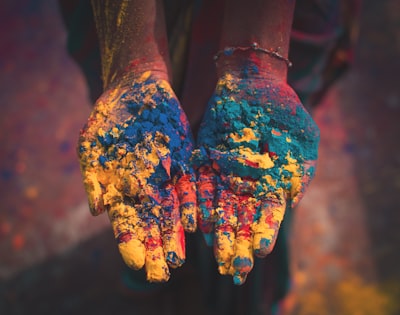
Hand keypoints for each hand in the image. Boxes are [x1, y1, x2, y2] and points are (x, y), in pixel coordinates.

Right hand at [78, 71, 196, 281]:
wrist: (137, 90)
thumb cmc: (109, 117)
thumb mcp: (92, 142)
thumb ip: (93, 177)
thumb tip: (97, 210)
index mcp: (120, 188)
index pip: (125, 223)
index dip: (131, 244)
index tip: (138, 264)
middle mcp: (145, 189)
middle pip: (150, 225)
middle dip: (155, 249)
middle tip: (161, 274)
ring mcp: (166, 178)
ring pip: (171, 212)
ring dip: (174, 235)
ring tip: (178, 259)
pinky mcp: (184, 163)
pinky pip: (189, 187)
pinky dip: (190, 205)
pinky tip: (193, 223)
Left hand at [194, 73, 319, 283]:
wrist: (254, 84)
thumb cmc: (285, 110)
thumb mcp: (303, 138)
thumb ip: (300, 170)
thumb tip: (293, 201)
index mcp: (271, 183)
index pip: (267, 214)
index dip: (264, 232)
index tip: (260, 252)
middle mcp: (246, 184)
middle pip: (241, 217)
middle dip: (238, 242)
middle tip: (234, 268)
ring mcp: (224, 173)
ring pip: (219, 206)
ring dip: (217, 230)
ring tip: (213, 253)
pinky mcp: (205, 160)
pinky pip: (200, 185)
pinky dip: (198, 202)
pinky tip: (196, 222)